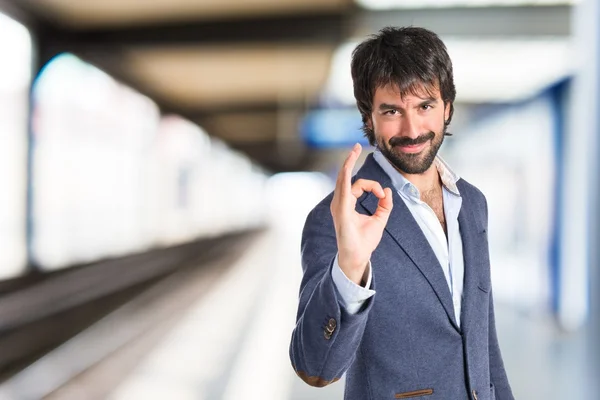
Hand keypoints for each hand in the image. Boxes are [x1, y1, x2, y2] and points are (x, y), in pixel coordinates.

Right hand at [330, 143, 392, 284]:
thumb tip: (388, 191)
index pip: (358, 186)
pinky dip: (346, 172)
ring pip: (344, 178)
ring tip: (354, 149)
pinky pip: (343, 186)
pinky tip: (349, 161)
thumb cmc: (364, 241)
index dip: (373, 186)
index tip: (383, 196)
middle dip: (349, 160)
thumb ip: (385, 205)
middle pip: (346, 177)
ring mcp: (338, 205)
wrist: (358, 256)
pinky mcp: (341, 208)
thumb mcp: (380, 220)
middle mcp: (340, 202)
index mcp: (347, 204)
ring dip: (348, 162)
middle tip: (355, 146)